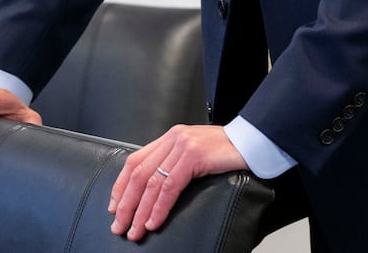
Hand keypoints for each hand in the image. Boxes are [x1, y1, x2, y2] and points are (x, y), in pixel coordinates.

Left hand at [108, 124, 245, 239]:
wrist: (253, 141)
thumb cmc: (227, 151)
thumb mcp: (195, 153)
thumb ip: (174, 163)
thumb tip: (153, 191)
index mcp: (170, 137)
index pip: (135, 161)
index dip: (121, 186)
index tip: (114, 207)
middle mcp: (173, 138)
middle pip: (139, 174)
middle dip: (126, 204)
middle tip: (119, 226)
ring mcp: (183, 146)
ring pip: (152, 183)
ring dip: (140, 211)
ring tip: (135, 230)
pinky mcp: (194, 156)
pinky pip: (170, 187)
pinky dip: (159, 207)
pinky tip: (154, 222)